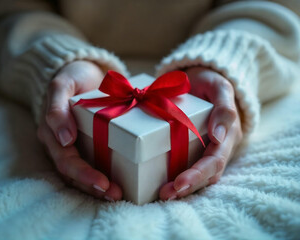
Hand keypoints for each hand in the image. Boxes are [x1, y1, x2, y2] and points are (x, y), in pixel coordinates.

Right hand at [37, 60, 121, 200]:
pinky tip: (119, 183)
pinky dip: (105, 175)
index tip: (103, 182)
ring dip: (98, 187)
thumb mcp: (62, 84)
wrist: (85, 73)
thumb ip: (57, 107)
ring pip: (82, 173)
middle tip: (114, 195)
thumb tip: (63, 139)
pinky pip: (94, 163)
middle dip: (92, 185)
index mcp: (52, 132)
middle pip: (73, 172)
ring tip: (117, 195)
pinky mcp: (90, 143)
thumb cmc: (73, 76)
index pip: (65, 160)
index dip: (83, 174)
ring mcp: (75, 145)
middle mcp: (61, 143)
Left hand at [159, 67, 242, 199]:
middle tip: (166, 195)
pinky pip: (186, 164)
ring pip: (198, 174)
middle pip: (207, 174)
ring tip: (162, 195)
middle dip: (188, 187)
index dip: (198, 175)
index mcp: (228, 135)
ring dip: (181, 187)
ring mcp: (205, 148)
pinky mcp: (191, 146)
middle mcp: (218, 146)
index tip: (179, 184)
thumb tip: (220, 137)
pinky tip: (161, 182)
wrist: (201, 78)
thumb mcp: (219, 87)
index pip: (215, 161)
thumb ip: (224, 108)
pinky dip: (175, 176)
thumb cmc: (210, 81)